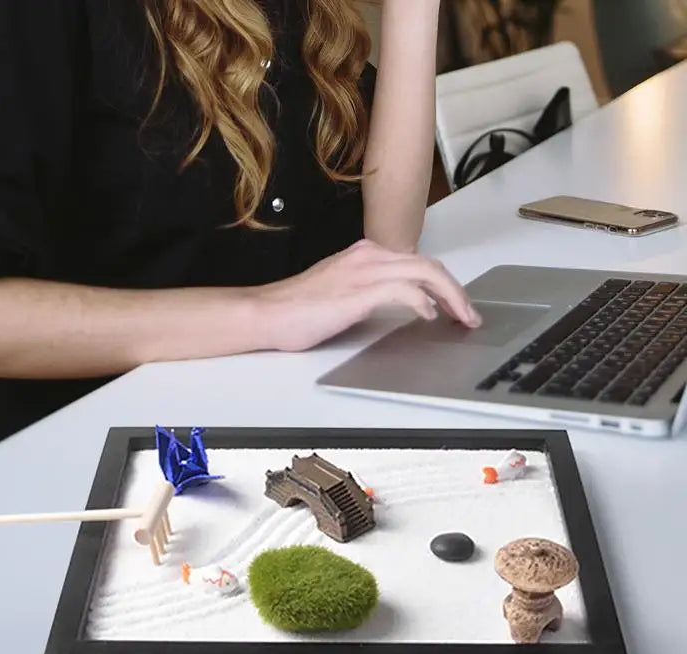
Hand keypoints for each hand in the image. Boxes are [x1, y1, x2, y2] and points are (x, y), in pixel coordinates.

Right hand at [253, 238, 481, 351]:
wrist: (265, 313)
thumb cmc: (296, 308)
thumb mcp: (342, 292)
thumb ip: (371, 291)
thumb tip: (402, 304)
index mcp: (365, 254)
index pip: (417, 262)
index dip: (444, 283)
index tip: (456, 305)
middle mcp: (368, 255)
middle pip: (429, 264)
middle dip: (456, 290)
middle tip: (470, 314)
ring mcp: (363, 271)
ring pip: (424, 272)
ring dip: (451, 296)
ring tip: (462, 317)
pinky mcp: (357, 292)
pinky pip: (403, 290)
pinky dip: (422, 302)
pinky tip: (429, 316)